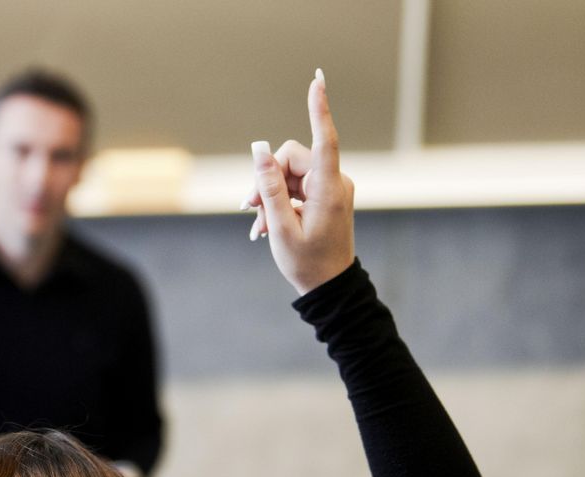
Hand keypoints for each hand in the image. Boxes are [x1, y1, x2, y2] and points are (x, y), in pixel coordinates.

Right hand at [245, 71, 354, 294]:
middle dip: (267, 180)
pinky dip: (279, 203)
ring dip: (270, 196)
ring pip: (290, 175)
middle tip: (250, 210)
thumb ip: (269, 187)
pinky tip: (266, 225)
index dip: (318, 109)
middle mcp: (334, 183)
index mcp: (329, 190)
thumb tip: (259, 149)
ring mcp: (330, 189)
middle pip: (292, 159)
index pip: (324, 140)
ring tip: (259, 226)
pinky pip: (296, 188)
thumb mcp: (281, 227)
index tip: (317, 81)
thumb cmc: (307, 263)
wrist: (328, 288)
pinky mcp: (325, 196)